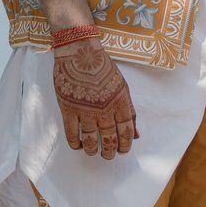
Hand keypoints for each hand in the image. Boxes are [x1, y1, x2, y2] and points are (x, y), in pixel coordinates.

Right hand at [53, 35, 138, 159]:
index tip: (123, 151)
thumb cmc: (102, 67)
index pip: (126, 131)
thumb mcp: (122, 86)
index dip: (126, 144)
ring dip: (92, 150)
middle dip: (110, 151)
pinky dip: (75, 144)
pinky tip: (78, 145)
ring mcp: (85, 110)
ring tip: (93, 152)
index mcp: (120, 102)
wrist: (80, 51)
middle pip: (109, 139)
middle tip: (108, 155)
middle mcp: (104, 109)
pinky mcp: (68, 109)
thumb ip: (130, 111)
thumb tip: (137, 134)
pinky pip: (72, 135)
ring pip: (90, 141)